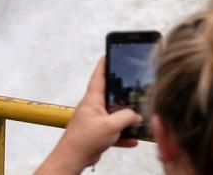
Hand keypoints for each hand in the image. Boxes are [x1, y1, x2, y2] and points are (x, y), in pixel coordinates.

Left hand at [35, 58, 141, 173]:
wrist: (73, 157)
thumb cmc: (85, 139)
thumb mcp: (110, 126)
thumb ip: (126, 117)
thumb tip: (136, 115)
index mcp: (92, 100)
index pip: (98, 76)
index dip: (104, 64)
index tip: (109, 54)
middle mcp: (93, 107)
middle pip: (109, 94)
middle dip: (120, 91)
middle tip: (132, 85)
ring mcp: (95, 120)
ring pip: (113, 114)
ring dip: (125, 117)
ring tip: (138, 116)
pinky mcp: (97, 133)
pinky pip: (113, 131)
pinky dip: (123, 134)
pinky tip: (133, 139)